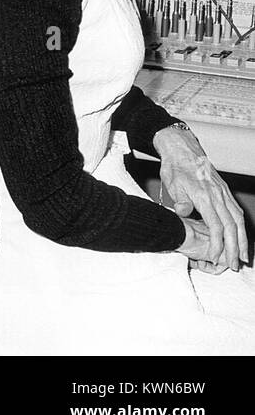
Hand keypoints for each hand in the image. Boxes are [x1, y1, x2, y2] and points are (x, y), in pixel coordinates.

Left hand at [158, 125, 248, 271]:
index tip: (215, 257)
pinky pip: (237, 212)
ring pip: (238, 220)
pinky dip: (241, 227)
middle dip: (234, 248)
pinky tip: (241, 236)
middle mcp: (218, 196)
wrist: (182, 149)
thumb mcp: (172, 183)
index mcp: (205, 196)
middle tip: (235, 265)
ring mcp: (224, 193)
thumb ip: (180, 200)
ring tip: (243, 256)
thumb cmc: (176, 166)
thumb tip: (183, 213)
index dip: (218, 244)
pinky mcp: (225, 192)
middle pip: (232, 226)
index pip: (216, 225)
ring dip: (241, 240)